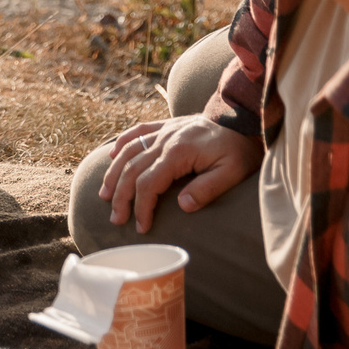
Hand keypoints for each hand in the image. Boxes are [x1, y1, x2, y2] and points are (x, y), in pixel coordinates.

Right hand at [99, 115, 260, 233]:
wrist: (244, 121)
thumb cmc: (239, 151)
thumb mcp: (232, 173)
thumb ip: (207, 189)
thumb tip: (183, 205)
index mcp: (179, 152)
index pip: (149, 183)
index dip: (141, 207)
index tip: (142, 226)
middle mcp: (165, 139)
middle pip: (131, 169)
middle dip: (121, 197)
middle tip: (116, 219)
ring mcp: (163, 130)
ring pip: (128, 151)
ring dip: (113, 174)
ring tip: (105, 195)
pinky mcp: (165, 126)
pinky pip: (136, 132)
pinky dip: (121, 144)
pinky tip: (111, 157)